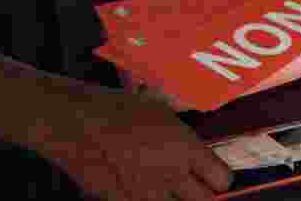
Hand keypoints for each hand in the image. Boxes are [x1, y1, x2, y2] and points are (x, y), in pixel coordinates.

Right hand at [33, 84, 231, 200]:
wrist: (78, 123)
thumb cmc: (120, 110)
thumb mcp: (164, 115)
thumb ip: (184, 140)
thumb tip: (198, 156)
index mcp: (186, 148)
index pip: (222, 180)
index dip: (220, 179)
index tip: (214, 175)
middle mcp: (172, 174)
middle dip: (204, 196)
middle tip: (197, 188)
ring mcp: (147, 193)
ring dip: (176, 199)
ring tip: (168, 186)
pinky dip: (148, 200)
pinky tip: (141, 190)